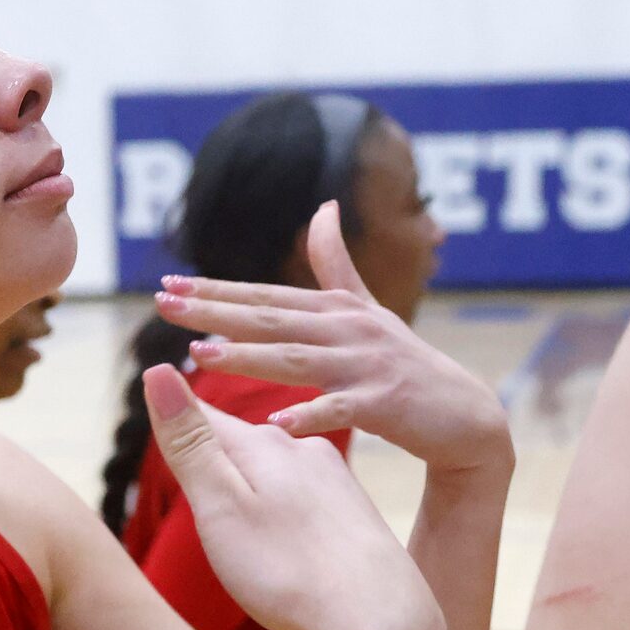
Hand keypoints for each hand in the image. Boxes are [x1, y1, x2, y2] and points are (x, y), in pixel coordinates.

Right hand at [143, 364, 439, 629]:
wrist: (380, 621)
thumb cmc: (289, 570)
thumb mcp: (222, 506)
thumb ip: (191, 441)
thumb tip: (159, 369)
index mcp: (264, 446)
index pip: (204, 417)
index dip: (175, 420)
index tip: (155, 413)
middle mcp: (304, 452)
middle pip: (241, 444)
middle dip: (212, 459)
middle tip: (184, 473)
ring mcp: (335, 483)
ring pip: (276, 474)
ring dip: (250, 488)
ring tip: (231, 509)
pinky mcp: (354, 516)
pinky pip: (304, 502)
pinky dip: (284, 515)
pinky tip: (285, 539)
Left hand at [156, 204, 513, 480]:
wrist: (464, 414)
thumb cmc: (407, 362)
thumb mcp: (370, 308)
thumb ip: (338, 262)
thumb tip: (324, 205)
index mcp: (337, 309)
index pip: (266, 297)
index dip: (217, 290)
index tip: (168, 285)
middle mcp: (348, 329)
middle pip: (271, 319)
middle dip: (215, 311)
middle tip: (165, 304)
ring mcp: (366, 365)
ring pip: (297, 359)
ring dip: (248, 357)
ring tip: (201, 355)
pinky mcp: (385, 403)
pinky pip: (342, 410)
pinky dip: (311, 415)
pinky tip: (278, 423)